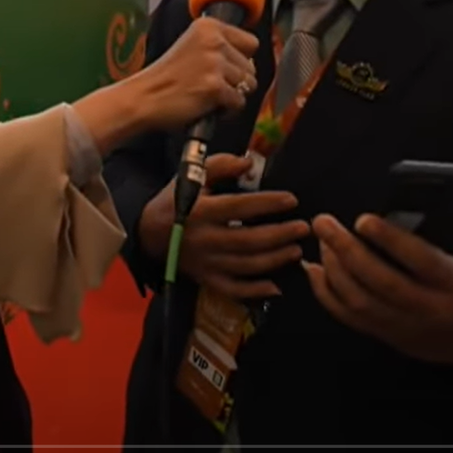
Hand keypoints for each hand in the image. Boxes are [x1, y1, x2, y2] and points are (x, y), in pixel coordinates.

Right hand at [130, 17, 259, 131]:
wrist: (143, 98)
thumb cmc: (165, 78)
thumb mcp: (190, 46)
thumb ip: (217, 45)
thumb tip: (249, 60)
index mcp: (208, 26)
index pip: (250, 42)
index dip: (240, 59)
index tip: (224, 67)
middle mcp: (213, 40)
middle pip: (251, 65)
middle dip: (236, 80)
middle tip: (210, 85)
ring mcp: (215, 63)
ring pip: (248, 85)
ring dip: (233, 95)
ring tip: (209, 95)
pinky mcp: (215, 87)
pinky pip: (239, 102)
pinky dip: (227, 110)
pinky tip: (207, 106)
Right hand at [139, 154, 308, 299]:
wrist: (149, 234)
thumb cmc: (175, 201)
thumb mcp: (191, 176)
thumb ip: (220, 166)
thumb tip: (250, 162)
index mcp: (201, 211)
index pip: (239, 208)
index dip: (267, 204)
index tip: (291, 200)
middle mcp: (205, 239)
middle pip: (248, 240)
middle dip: (279, 235)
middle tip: (302, 228)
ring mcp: (206, 262)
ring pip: (245, 266)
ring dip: (274, 260)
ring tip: (295, 250)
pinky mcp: (206, 279)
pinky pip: (233, 289)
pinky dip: (254, 290)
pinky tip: (276, 286)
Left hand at [304, 214, 452, 365]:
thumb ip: (438, 233)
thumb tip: (400, 204)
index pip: (420, 260)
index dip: (390, 240)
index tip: (363, 220)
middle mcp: (430, 309)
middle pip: (381, 282)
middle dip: (347, 250)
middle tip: (324, 223)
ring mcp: (406, 327)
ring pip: (360, 302)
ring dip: (334, 269)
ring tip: (322, 241)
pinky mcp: (387, 337)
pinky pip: (349, 317)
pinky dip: (325, 293)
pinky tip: (313, 269)